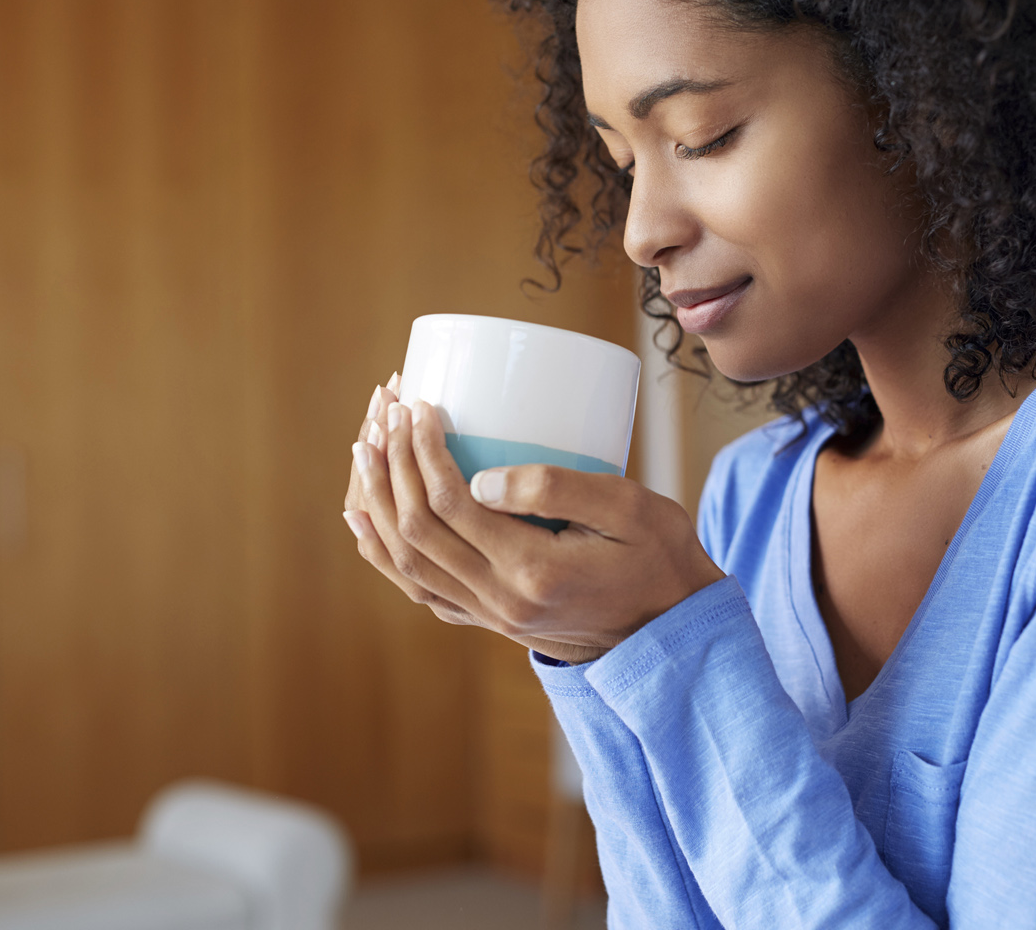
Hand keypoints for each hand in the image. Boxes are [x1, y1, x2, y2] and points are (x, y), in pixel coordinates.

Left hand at [342, 377, 722, 663]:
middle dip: (391, 464)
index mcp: (532, 572)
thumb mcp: (628, 508)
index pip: (452, 505)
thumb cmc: (660, 556)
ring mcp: (491, 616)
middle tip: (384, 410)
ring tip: (362, 449)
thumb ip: (557, 489)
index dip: (424, 451)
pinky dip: (384, 553)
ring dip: (378, 504)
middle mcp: (500, 601)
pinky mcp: (491, 618)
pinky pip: (419, 588)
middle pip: (417, 532)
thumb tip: (481, 477)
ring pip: (406, 564)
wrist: (672, 630)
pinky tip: (366, 520)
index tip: (420, 405)